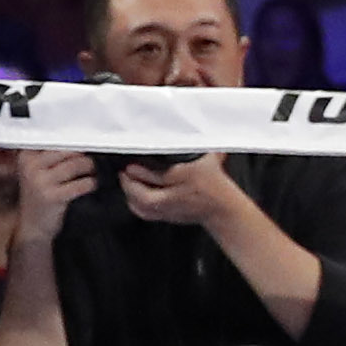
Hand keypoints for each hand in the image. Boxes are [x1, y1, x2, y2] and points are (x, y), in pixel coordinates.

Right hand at [13, 148, 92, 242]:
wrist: (32, 226)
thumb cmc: (39, 195)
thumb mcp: (36, 171)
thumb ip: (51, 154)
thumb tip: (81, 137)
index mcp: (26, 156)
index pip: (56, 140)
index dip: (75, 141)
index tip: (88, 141)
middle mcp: (31, 166)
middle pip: (70, 150)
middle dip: (85, 154)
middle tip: (94, 158)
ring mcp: (40, 182)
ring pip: (78, 164)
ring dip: (91, 168)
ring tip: (93, 171)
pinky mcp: (52, 197)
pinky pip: (82, 183)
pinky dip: (91, 183)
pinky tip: (91, 185)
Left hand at [116, 152, 251, 228]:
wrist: (223, 209)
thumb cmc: (217, 183)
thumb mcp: (213, 157)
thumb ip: (202, 143)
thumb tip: (195, 128)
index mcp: (187, 176)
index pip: (157, 175)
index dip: (139, 170)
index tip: (129, 164)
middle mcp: (177, 195)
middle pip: (144, 194)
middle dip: (129, 183)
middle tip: (123, 171)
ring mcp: (170, 208)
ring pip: (142, 206)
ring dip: (130, 194)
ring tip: (125, 182)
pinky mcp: (167, 217)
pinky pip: (145, 214)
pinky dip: (135, 205)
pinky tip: (132, 197)